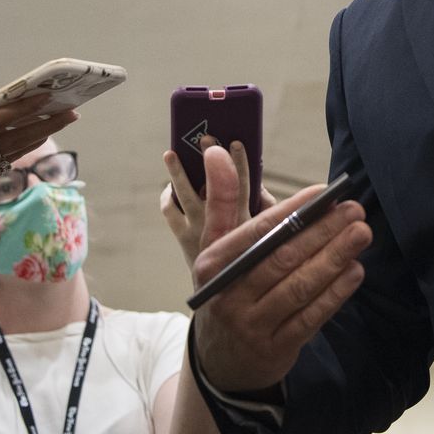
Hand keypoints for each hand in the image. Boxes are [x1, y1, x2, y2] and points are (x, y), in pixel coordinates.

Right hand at [0, 92, 79, 204]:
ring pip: (14, 150)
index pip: (2, 120)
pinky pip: (3, 158)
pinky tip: (33, 135)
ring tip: (61, 120)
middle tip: (74, 110)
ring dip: (40, 135)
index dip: (28, 107)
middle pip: (17, 138)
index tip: (50, 95)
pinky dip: (21, 145)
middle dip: (48, 123)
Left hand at [158, 141, 275, 272]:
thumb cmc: (247, 255)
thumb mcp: (264, 232)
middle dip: (208, 159)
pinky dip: (168, 197)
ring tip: (170, 154)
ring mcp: (197, 231)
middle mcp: (218, 224)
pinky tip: (169, 186)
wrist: (223, 294)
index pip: (242, 186)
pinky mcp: (181, 237)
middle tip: (204, 139)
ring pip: (183, 196)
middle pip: (211, 184)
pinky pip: (169, 212)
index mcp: (242, 221)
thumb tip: (258, 184)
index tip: (236, 142)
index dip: (240, 163)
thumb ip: (265, 207)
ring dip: (176, 173)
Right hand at [190, 145, 369, 393]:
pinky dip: (335, 293)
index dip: (292, 210)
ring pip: (299, 287)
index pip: (257, 232)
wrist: (220, 360)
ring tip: (361, 233)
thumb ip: (221, 200)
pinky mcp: (276, 349)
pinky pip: (310, 317)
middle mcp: (229, 296)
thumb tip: (216, 150)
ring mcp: (252, 326)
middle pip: (282, 258)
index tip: (323, 192)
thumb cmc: (227, 289)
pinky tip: (355, 271)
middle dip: (322, 231)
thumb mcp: (214, 250)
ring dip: (334, 258)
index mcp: (213, 264)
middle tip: (354, 210)